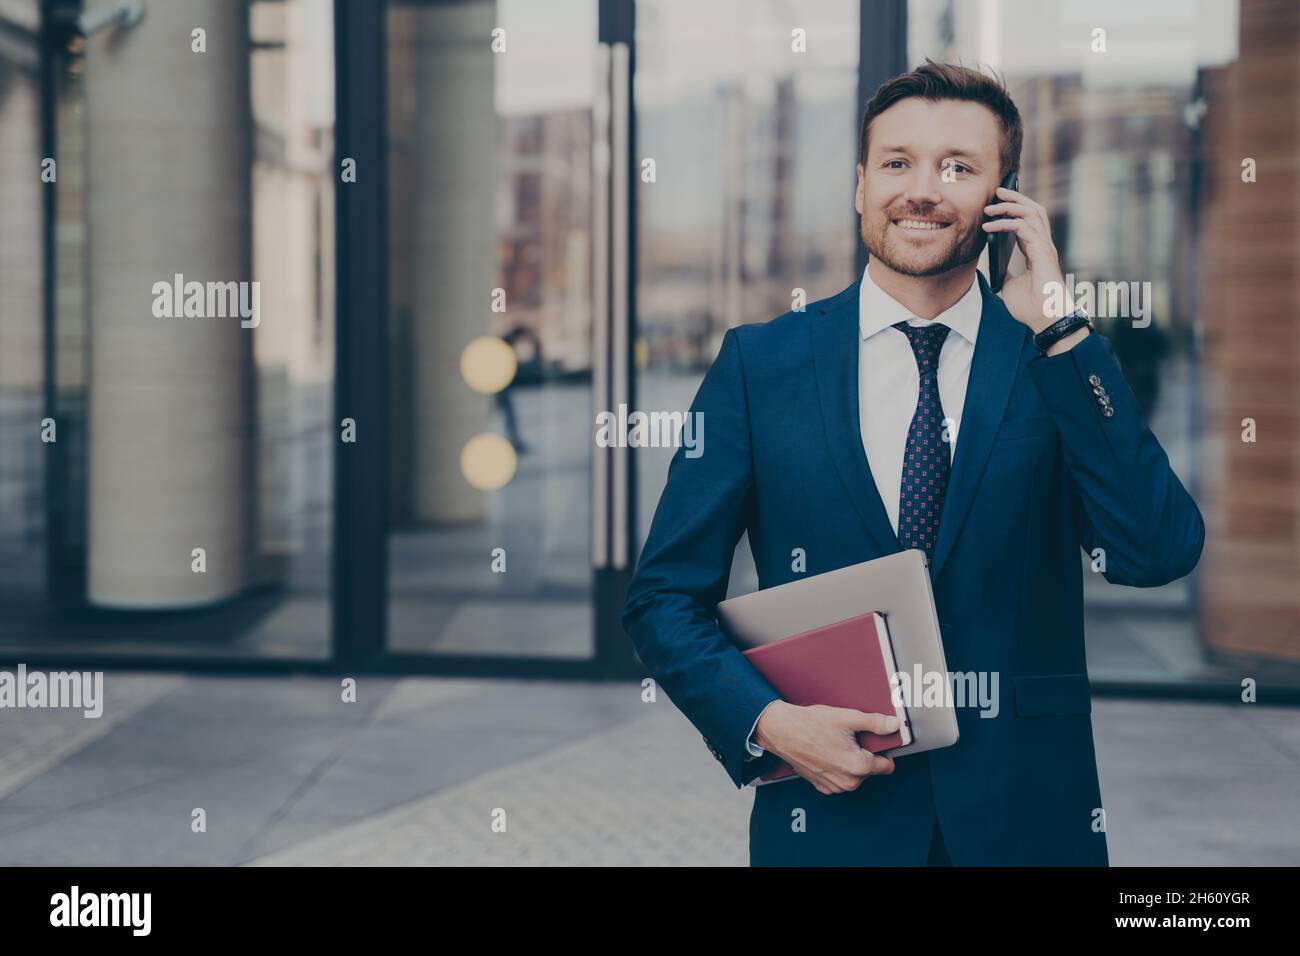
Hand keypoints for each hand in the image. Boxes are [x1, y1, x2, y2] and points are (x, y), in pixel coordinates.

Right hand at [754, 701, 897, 794]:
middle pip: (870, 770)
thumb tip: (893, 725)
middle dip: (864, 754)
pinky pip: (840, 779)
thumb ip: (875, 723)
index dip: (883, 750)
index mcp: (858, 766)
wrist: (781, 731)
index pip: (887, 766)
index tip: (874, 741)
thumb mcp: (847, 718)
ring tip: (835, 744)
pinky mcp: (822, 786)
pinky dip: (837, 768)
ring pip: (855, 775)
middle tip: (849, 738)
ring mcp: (834, 786)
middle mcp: (848, 782)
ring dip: (850, 762)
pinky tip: (827, 752)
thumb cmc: (810, 724)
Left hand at [982, 185, 1070, 333]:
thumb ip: (1004, 271)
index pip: (1028, 221)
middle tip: (998, 191)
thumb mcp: (1010, 285)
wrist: (1044, 319)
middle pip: (1034, 210)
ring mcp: (1045, 247)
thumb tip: (993, 264)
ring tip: (990, 206)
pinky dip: (1005, 223)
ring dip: (1010, 206)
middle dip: (1016, 198)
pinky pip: (1023, 228)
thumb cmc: (1032, 306)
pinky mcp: (1042, 253)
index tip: (998, 203)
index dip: (1015, 209)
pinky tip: (989, 226)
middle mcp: (1043, 245)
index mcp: (1037, 250)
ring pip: (1031, 213)